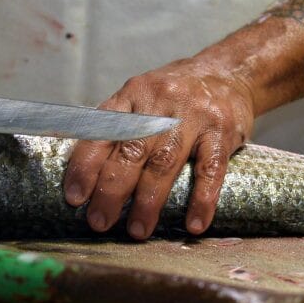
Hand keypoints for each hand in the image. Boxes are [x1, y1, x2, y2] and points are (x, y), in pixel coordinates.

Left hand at [63, 57, 255, 239]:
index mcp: (133, 94)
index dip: (85, 165)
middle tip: (100, 221)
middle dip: (112, 190)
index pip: (102, 131)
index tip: (75, 196)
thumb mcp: (141, 98)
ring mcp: (194, 116)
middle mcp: (161, 103)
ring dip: (149, 201)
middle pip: (131, 150)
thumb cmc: (175, 95)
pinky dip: (202, 199)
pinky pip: (211, 169)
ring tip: (137, 230)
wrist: (228, 72)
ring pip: (165, 162)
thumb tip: (85, 173)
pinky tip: (194, 223)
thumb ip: (118, 127)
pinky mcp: (222, 131)